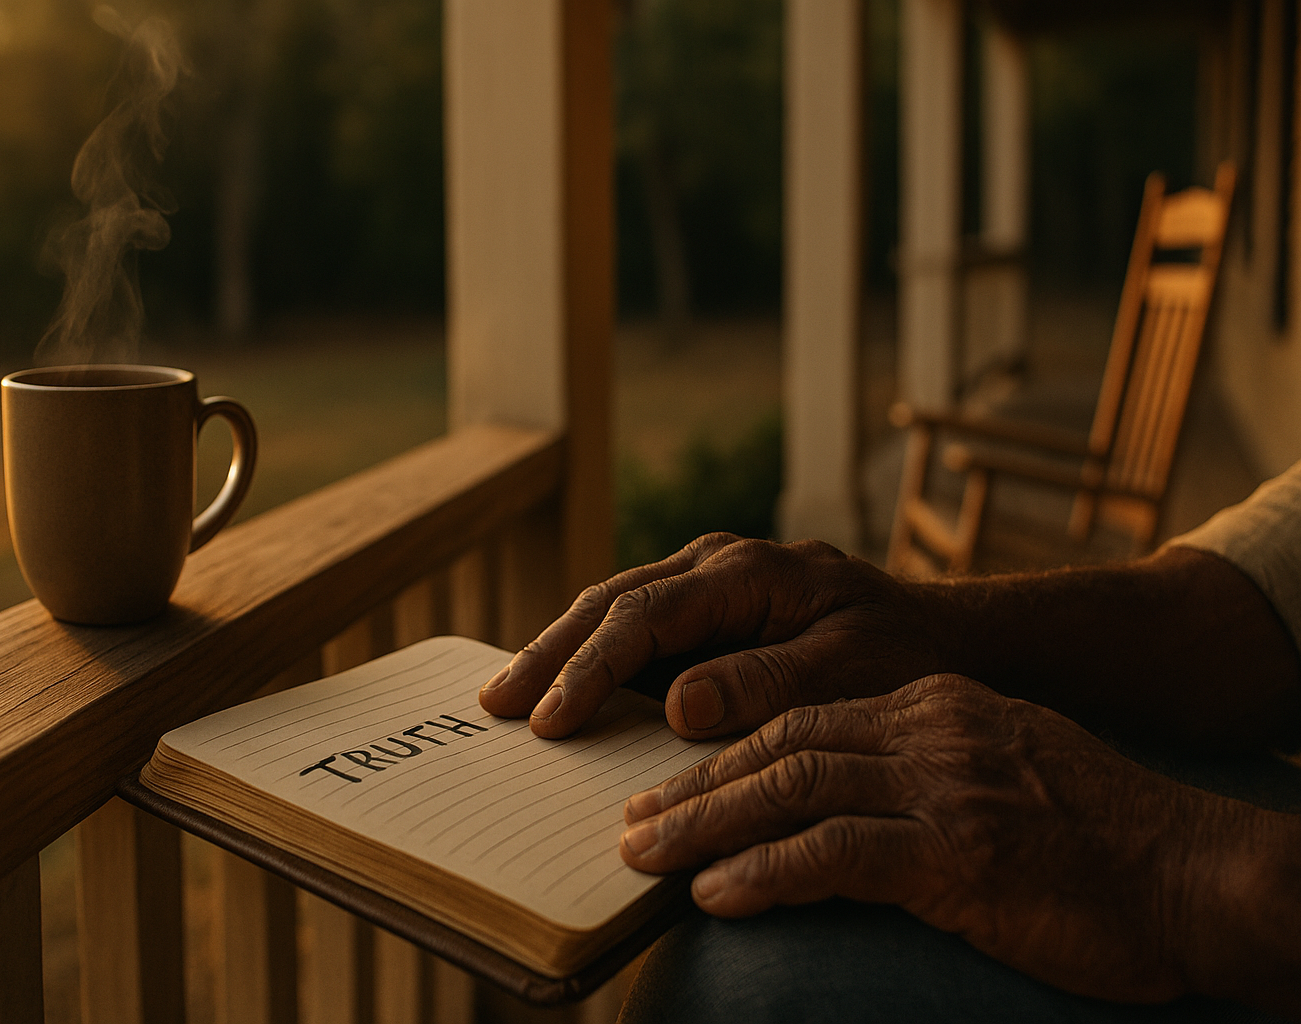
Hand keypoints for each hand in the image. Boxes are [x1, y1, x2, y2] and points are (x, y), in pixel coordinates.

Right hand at [478, 533, 947, 737]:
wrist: (936, 634)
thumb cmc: (901, 654)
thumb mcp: (850, 670)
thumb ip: (769, 681)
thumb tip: (680, 702)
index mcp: (747, 573)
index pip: (646, 615)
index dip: (592, 669)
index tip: (553, 722)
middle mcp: (714, 566)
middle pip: (610, 603)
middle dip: (549, 653)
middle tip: (495, 705)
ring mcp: (704, 584)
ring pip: (611, 611)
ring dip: (559, 653)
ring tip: (505, 700)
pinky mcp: (703, 612)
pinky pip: (635, 630)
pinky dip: (592, 660)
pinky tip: (559, 693)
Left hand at [617, 674, 1300, 1011]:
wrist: (1202, 872)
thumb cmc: (1102, 837)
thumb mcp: (1003, 772)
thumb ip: (922, 770)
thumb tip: (841, 803)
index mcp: (934, 707)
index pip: (802, 719)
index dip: (725, 755)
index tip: (672, 789)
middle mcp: (930, 730)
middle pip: (779, 747)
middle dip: (694, 788)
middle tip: (632, 826)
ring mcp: (944, 787)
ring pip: (790, 790)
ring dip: (705, 827)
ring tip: (646, 860)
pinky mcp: (960, 851)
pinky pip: (833, 854)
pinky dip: (764, 874)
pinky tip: (717, 897)